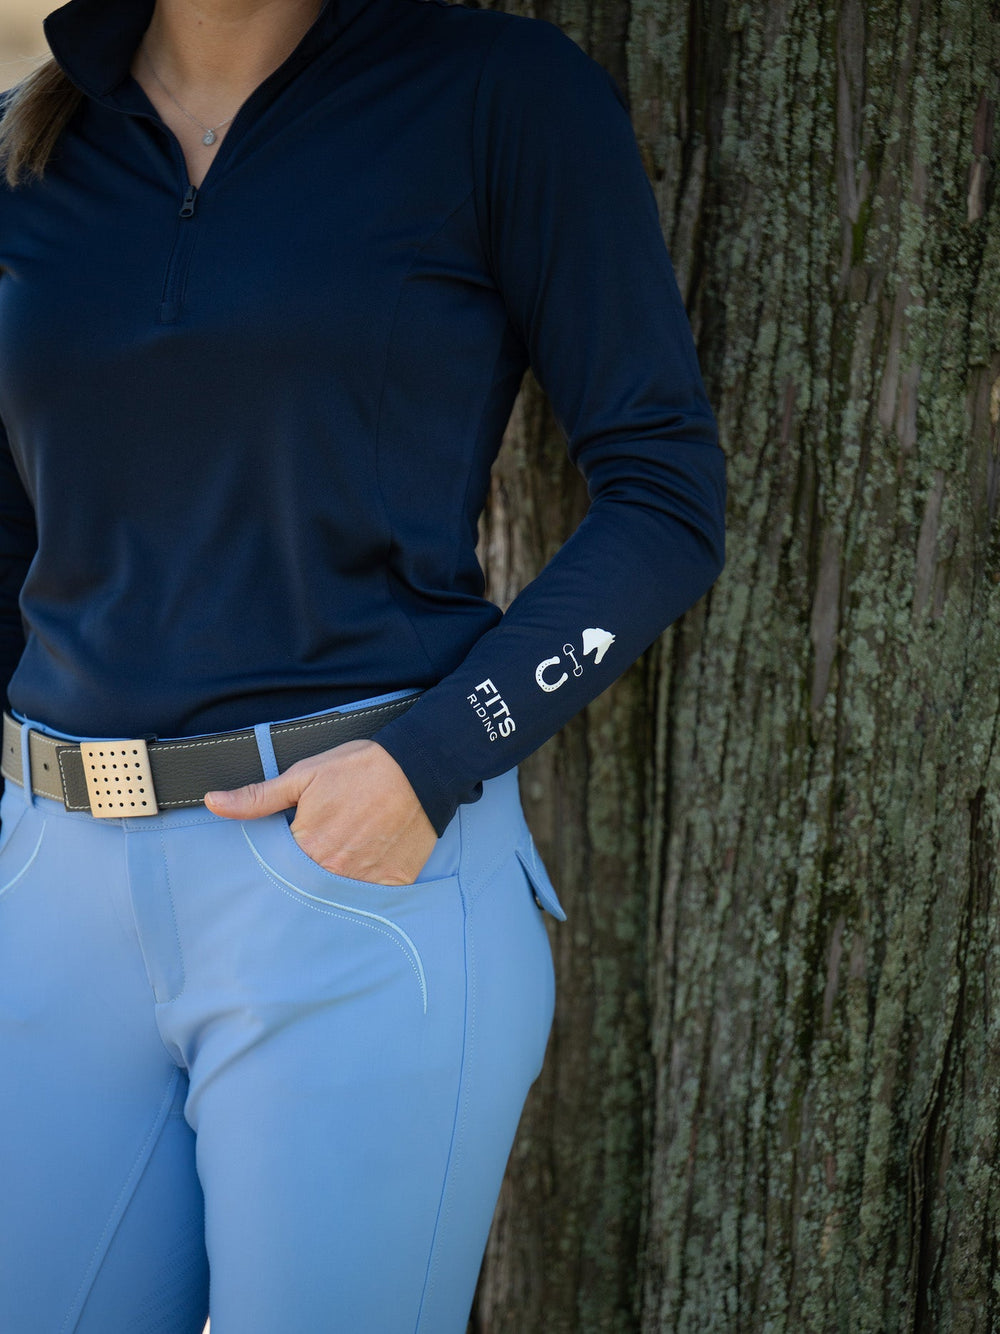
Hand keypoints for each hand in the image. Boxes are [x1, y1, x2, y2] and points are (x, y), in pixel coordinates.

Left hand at [203, 739, 437, 884]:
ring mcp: (366, 880)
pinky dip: (366, 890)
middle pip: (307, 888)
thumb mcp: (303, 775)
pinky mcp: (394, 882)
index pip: (279, 872)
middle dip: (305, 880)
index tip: (284, 857)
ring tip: (342, 863)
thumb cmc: (360, 768)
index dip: (279, 865)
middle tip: (314, 863)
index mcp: (307, 846)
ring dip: (334, 887)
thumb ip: (257, 797)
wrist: (420, 768)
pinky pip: (373, 898)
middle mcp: (334, 871)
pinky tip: (366, 871)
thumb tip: (212, 802)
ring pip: (339, 896)